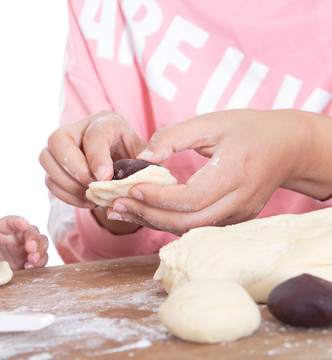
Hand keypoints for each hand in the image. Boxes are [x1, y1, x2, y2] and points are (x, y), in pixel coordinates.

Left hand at [0, 216, 48, 269]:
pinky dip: (39, 263)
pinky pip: (41, 260)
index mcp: (3, 227)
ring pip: (41, 244)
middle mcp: (17, 235)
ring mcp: (24, 248)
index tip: (24, 224)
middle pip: (33, 231)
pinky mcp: (28, 261)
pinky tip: (29, 267)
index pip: (13, 221)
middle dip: (34, 239)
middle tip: (30, 249)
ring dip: (40, 251)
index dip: (19, 221)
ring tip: (31, 260)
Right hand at [39, 110, 146, 208]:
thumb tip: (149, 160)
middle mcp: (77, 128)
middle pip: (57, 139)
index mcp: (104, 122)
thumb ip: (149, 158)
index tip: (104, 178)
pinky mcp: (53, 165)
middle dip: (73, 168)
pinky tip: (86, 201)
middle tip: (92, 187)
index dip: (97, 157)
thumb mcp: (147, 157)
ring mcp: (60, 146)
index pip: (93, 135)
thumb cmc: (135, 160)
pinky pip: (49, 180)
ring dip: (67, 184)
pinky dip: (66, 195)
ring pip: (46, 159)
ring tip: (91, 197)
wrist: (122, 168)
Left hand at [106, 109, 331, 234]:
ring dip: (153, 222)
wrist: (287, 147)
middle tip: (115, 205)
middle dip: (148, 215)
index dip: (158, 196)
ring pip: (190, 229)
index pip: (191, 197)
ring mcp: (239, 215)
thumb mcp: (210, 122)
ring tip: (122, 211)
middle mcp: (239, 201)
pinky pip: (197, 227)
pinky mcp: (235, 220)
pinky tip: (145, 212)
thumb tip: (141, 159)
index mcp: (235, 172)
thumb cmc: (247, 129)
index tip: (131, 187)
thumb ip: (173, 137)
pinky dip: (169, 222)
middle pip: (188, 221)